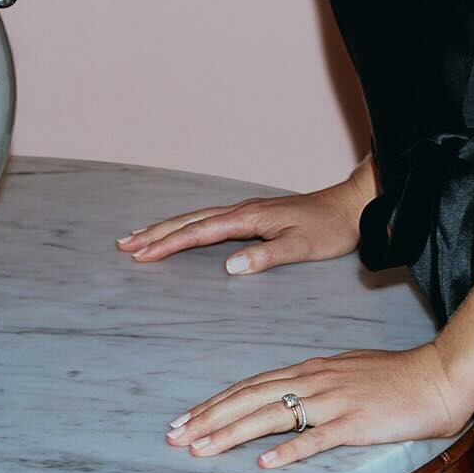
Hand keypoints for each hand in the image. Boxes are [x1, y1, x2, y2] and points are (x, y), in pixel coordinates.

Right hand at [116, 181, 362, 273]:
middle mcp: (241, 211)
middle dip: (156, 232)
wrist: (349, 206)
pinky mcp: (251, 216)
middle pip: (189, 221)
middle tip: (124, 244)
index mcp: (248, 218)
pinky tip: (181, 231)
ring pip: (196, 218)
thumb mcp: (301, 247)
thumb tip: (229, 266)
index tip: (143, 254)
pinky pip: (208, 220)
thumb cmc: (328, 229)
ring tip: (139, 236)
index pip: (199, 232)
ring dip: (166, 227)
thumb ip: (265, 257)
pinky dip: (186, 225)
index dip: (169, 244)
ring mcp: (245, 211)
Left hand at [163, 342, 467, 469]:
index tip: (185, 420)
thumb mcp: (346, 373)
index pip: (250, 387)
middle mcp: (313, 381)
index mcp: (309, 371)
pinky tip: (265, 463)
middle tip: (175, 436)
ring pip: (272, 416)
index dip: (216, 403)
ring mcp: (333, 401)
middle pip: (250, 399)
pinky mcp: (356, 422)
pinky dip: (289, 449)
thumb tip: (289, 399)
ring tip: (201, 448)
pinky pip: (317, 437)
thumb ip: (316, 385)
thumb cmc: (396, 377)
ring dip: (232, 432)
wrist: (439, 374)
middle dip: (209, 418)